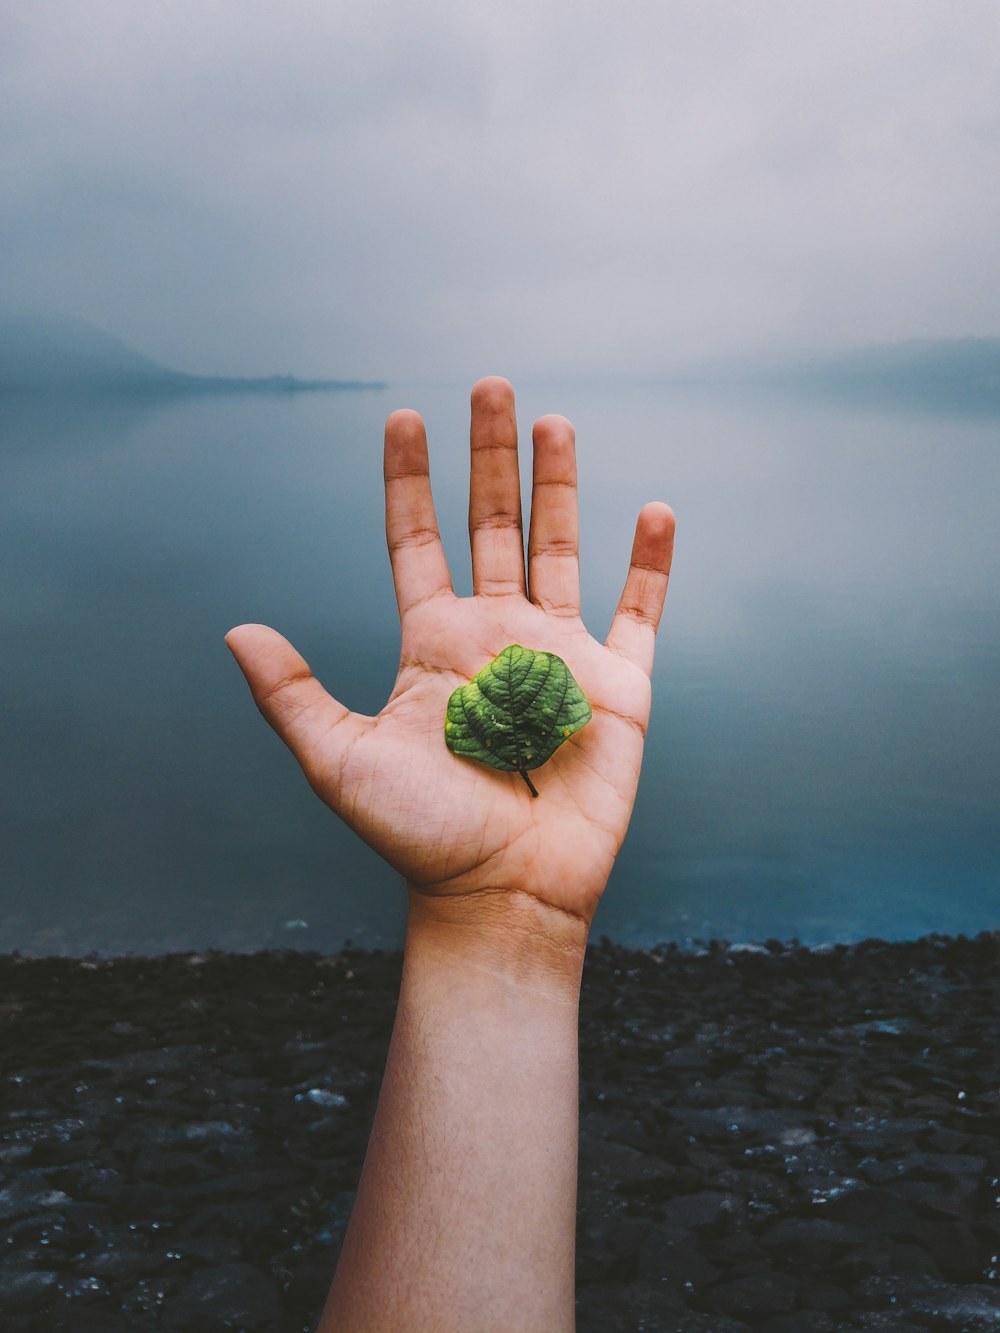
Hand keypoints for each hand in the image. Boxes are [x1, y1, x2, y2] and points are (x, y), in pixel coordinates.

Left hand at [226, 378, 673, 931]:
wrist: (504, 892)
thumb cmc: (421, 836)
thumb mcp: (340, 761)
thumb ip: (292, 695)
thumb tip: (235, 630)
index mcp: (433, 642)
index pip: (418, 541)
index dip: (409, 480)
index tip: (400, 417)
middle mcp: (497, 634)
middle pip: (492, 524)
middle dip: (489, 455)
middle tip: (489, 384)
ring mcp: (559, 654)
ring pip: (560, 548)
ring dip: (558, 485)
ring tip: (553, 421)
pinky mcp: (618, 685)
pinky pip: (638, 612)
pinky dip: (648, 564)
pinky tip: (652, 510)